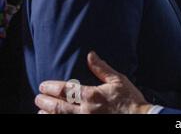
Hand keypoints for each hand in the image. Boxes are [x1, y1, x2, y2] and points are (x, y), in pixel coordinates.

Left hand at [35, 51, 151, 113]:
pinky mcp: (89, 126)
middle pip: (58, 106)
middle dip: (45, 101)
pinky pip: (68, 124)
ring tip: (40, 112)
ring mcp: (86, 121)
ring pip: (61, 118)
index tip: (43, 85)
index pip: (65, 90)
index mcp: (92, 95)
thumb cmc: (130, 99)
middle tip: (38, 98)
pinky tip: (53, 120)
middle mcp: (85, 110)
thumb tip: (90, 55)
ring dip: (48, 114)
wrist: (141, 118)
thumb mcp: (118, 80)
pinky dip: (58, 121)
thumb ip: (102, 68)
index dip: (51, 87)